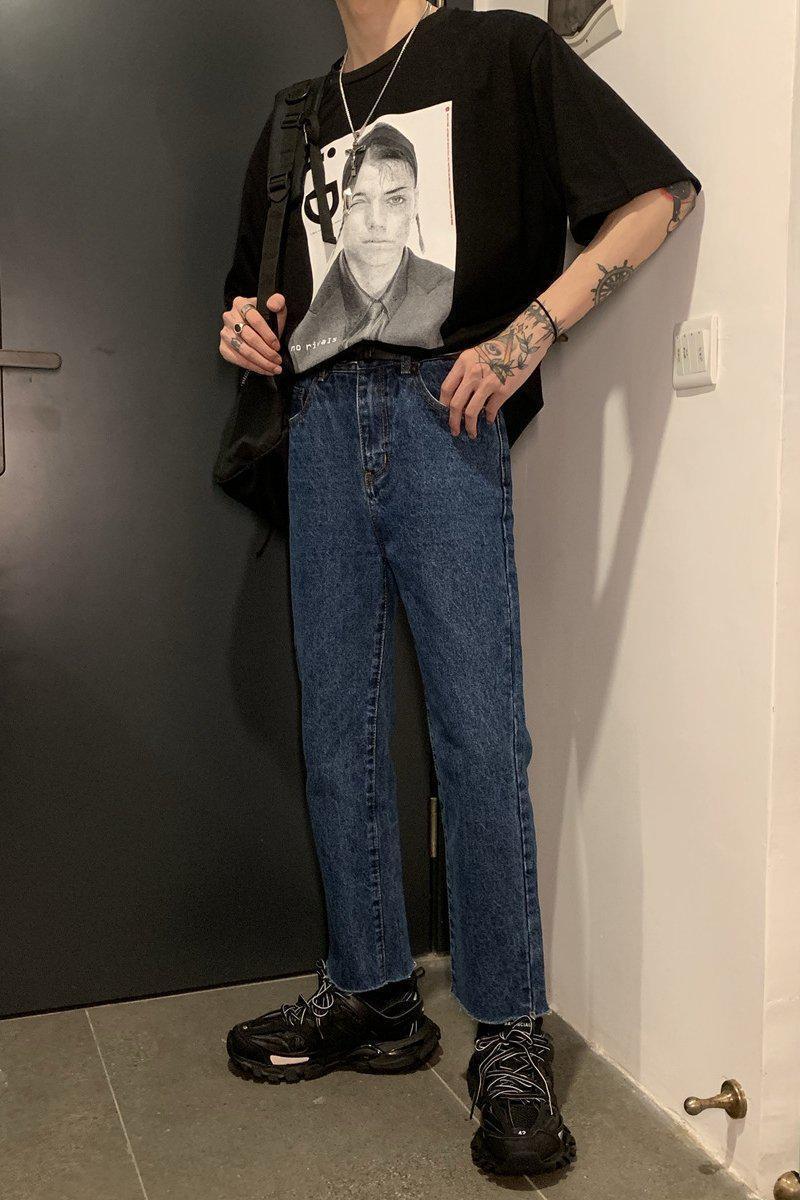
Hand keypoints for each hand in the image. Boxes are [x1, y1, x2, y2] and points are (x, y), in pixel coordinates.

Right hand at [219, 293, 285, 374]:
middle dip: (266, 352)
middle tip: (277, 360)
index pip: (255, 320)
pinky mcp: (224, 347)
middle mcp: (230, 318)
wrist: (252, 324)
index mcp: (240, 304)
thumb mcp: (273, 305)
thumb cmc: (264, 315)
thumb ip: (277, 301)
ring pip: (244, 351)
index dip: (268, 335)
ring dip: (261, 362)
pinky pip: (237, 359)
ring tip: (273, 367)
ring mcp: (225, 333)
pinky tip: (263, 369)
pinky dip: (252, 367)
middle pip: (249, 338)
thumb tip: (273, 305)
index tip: (277, 346)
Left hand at [438, 310, 556, 436]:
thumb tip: (460, 394)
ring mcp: (488, 383)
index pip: (446, 388)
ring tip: (471, 433)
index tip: (445, 413)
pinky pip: (490, 410)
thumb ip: (465, 372)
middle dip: (453, 422)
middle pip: (455, 404)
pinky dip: (488, 418)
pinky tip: (488, 420)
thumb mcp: (476, 354)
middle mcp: (473, 374)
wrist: (523, 342)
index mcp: (463, 363)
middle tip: (455, 431)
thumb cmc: (499, 348)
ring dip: (470, 427)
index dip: (443, 404)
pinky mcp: (503, 391)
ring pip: (471, 412)